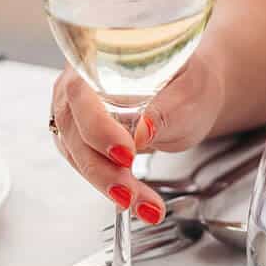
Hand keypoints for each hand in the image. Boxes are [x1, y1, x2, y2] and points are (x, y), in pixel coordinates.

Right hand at [49, 50, 223, 221]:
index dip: (98, 126)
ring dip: (110, 186)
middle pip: (75, 132)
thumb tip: (143, 131)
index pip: (80, 93)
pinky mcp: (82, 143)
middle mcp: (76, 87)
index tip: (127, 152)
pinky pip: (89, 168)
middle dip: (104, 170)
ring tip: (147, 206)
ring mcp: (75, 117)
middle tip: (133, 194)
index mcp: (95, 59)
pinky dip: (113, 188)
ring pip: (80, 157)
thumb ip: (166, 108)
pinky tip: (138, 202)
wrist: (188, 93)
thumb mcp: (190, 89)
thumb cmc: (188, 80)